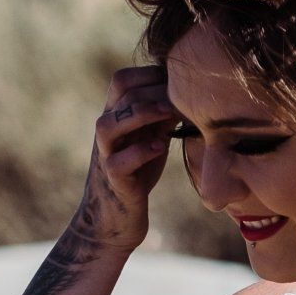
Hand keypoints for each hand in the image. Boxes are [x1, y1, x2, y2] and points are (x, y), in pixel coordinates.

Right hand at [84, 64, 180, 249]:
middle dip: (154, 90)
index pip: (123, 79)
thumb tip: (189, 92)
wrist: (115, 220)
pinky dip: (140, 153)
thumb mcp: (151, 139)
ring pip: (108, 124)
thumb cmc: (137, 175)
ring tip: (169, 115)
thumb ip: (162, 117)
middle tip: (183, 98)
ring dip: (140, 115)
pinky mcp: (113, 181)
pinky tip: (160, 147)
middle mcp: (106, 132)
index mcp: (115, 117)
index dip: (151, 74)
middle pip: (119, 93)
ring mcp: (106, 155)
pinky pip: (118, 162)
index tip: (180, 83)